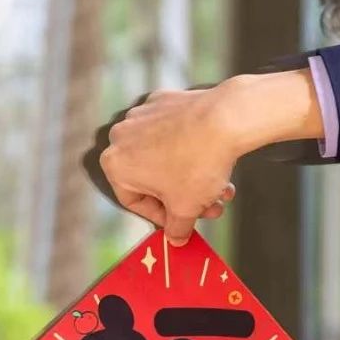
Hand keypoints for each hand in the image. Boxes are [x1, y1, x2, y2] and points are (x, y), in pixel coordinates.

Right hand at [99, 70, 324, 243]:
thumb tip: (175, 238)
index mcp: (115, 164)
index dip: (162, 217)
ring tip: (221, 188)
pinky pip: (173, 133)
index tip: (182, 222)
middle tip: (208, 208)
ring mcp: (142, 114)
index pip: (134, 201)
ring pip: (165, 156)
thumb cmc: (197, 165)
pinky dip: (189, 147)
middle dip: (184, 197)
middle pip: (153, 178)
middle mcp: (121, 136)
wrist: (224, 119)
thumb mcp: (186, 208)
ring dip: (192, 176)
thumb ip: (176, 227)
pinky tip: (214, 159)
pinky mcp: (163, 101)